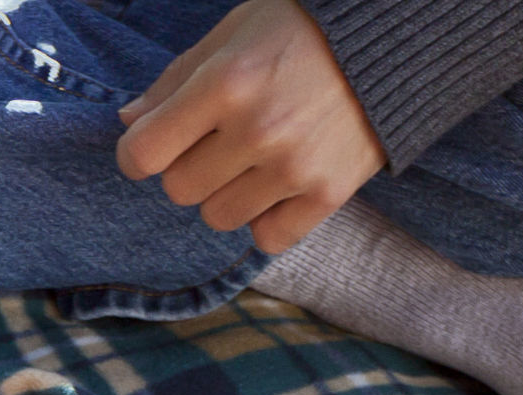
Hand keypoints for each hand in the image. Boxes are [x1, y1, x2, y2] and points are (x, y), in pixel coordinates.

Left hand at [114, 0, 382, 253]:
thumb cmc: (302, 28)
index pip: (145, 153)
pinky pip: (267, 238)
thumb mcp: (234, 33)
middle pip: (179, 189)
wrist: (393, 38)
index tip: (150, 147)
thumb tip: (130, 123)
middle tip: (215, 142)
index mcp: (226, 82)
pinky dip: (264, 219)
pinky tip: (275, 186)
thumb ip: (177, 79)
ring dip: (224, 194)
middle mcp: (258, 130)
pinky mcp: (328, 194)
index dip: (137, 154)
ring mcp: (295, 168)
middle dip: (187, 167)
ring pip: (218, 217)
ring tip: (250, 160)